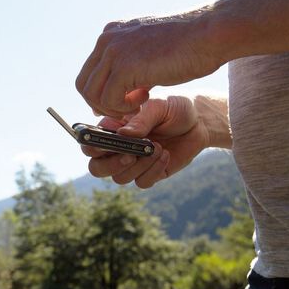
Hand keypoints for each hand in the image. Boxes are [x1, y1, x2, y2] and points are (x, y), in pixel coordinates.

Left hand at [76, 12, 222, 116]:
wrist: (210, 33)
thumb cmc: (189, 44)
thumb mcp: (149, 51)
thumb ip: (129, 66)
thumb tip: (113, 94)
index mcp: (111, 33)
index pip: (89, 71)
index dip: (102, 93)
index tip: (125, 99)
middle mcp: (107, 39)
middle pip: (84, 84)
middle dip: (103, 103)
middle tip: (130, 106)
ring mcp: (113, 51)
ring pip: (92, 94)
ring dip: (114, 107)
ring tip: (140, 102)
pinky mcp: (124, 66)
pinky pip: (109, 99)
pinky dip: (124, 107)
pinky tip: (146, 98)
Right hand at [82, 97, 210, 188]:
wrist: (200, 121)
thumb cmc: (174, 107)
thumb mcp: (158, 107)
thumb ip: (140, 120)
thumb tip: (123, 134)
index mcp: (112, 128)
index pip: (88, 143)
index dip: (93, 146)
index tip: (111, 142)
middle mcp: (118, 147)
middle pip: (96, 168)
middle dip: (111, 164)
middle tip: (130, 154)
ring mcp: (133, 162)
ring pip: (119, 178)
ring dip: (138, 165)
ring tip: (157, 147)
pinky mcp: (150, 173)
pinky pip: (141, 182)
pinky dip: (153, 171)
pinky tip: (165, 154)